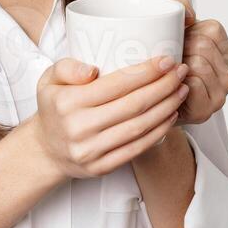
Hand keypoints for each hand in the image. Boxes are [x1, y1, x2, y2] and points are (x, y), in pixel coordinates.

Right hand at [28, 56, 190, 179]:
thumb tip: (93, 71)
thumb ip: (67, 67)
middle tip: (181, 72)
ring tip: (182, 90)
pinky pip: (137, 148)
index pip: (116, 84)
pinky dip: (159, 131)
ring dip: (166, 107)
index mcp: (68, 102)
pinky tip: (171, 114)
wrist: (45, 150)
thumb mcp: (49, 80)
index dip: (146, 72)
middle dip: (163, 86)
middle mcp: (79, 127)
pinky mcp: (102, 167)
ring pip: (139, 127)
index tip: (167, 61)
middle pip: (134, 105)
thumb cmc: (54, 108)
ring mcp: (91, 150)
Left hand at [168, 0, 227, 124]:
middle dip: (181, 48)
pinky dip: (179, 82)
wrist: (149, 102)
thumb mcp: (174, 30)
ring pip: (199, 64)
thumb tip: (186, 14)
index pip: (212, 30)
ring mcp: (220, 95)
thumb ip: (180, 6)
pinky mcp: (206, 110)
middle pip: (204, 46)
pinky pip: (194, 85)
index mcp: (226, 53)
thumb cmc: (164, 65)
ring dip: (178, 65)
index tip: (178, 42)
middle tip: (168, 58)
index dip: (190, 32)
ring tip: (167, 72)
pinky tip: (170, 86)